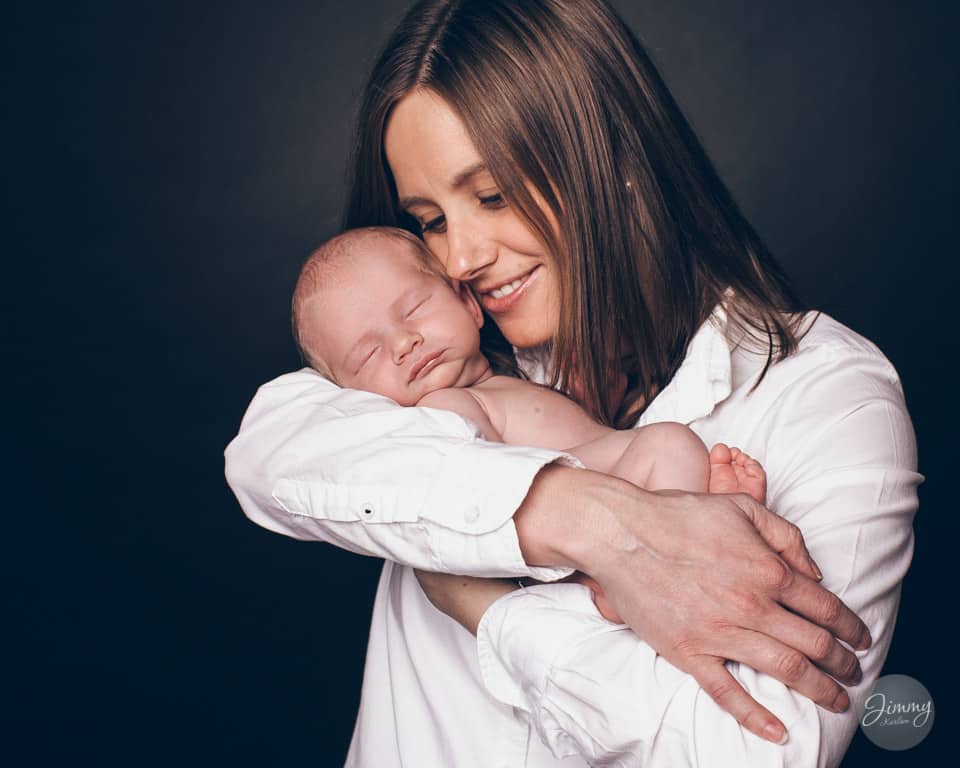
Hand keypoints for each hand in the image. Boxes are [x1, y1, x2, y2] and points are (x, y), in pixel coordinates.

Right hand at [582, 488, 869, 744]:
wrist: (621, 532)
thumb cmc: (678, 514)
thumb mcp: (741, 506)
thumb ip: (785, 535)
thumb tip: (814, 571)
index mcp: (767, 569)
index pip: (824, 606)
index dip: (850, 626)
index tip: (861, 638)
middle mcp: (751, 605)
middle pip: (814, 644)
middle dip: (843, 662)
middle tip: (855, 672)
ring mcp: (720, 633)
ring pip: (785, 669)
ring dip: (819, 689)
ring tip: (836, 699)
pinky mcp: (688, 652)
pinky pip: (726, 692)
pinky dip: (755, 716)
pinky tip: (778, 732)